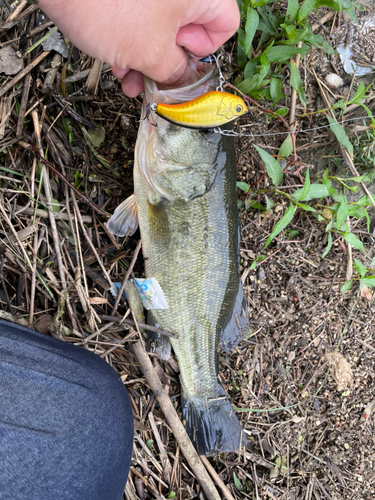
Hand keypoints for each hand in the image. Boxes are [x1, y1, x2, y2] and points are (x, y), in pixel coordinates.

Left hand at [38, 0, 239, 96]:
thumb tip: (182, 81)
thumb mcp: (151, 53)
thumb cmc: (108, 5)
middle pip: (189, 29)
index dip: (204, 52)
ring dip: (146, 59)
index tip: (182, 66)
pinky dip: (132, 41)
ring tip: (129, 79)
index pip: (224, 24)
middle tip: (154, 80)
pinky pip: (140, 18)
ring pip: (161, 27)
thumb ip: (175, 73)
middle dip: (167, 62)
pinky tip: (117, 62)